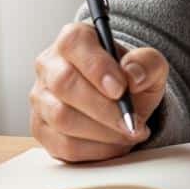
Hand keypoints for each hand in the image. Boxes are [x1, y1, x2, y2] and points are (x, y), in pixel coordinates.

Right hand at [30, 21, 168, 162]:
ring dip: (101, 132)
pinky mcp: (41, 128)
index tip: (121, 89)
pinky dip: (94, 150)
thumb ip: (146, 63)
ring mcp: (41, 97)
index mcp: (73, 38)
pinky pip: (63, 145)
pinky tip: (114, 143)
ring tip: (128, 133)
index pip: (74, 45)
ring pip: (62, 118)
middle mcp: (50, 64)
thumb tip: (133, 75)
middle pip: (64, 84)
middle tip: (131, 122)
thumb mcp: (148, 64)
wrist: (120, 101)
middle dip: (102, 108)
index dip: (97, 67)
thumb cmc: (128, 77)